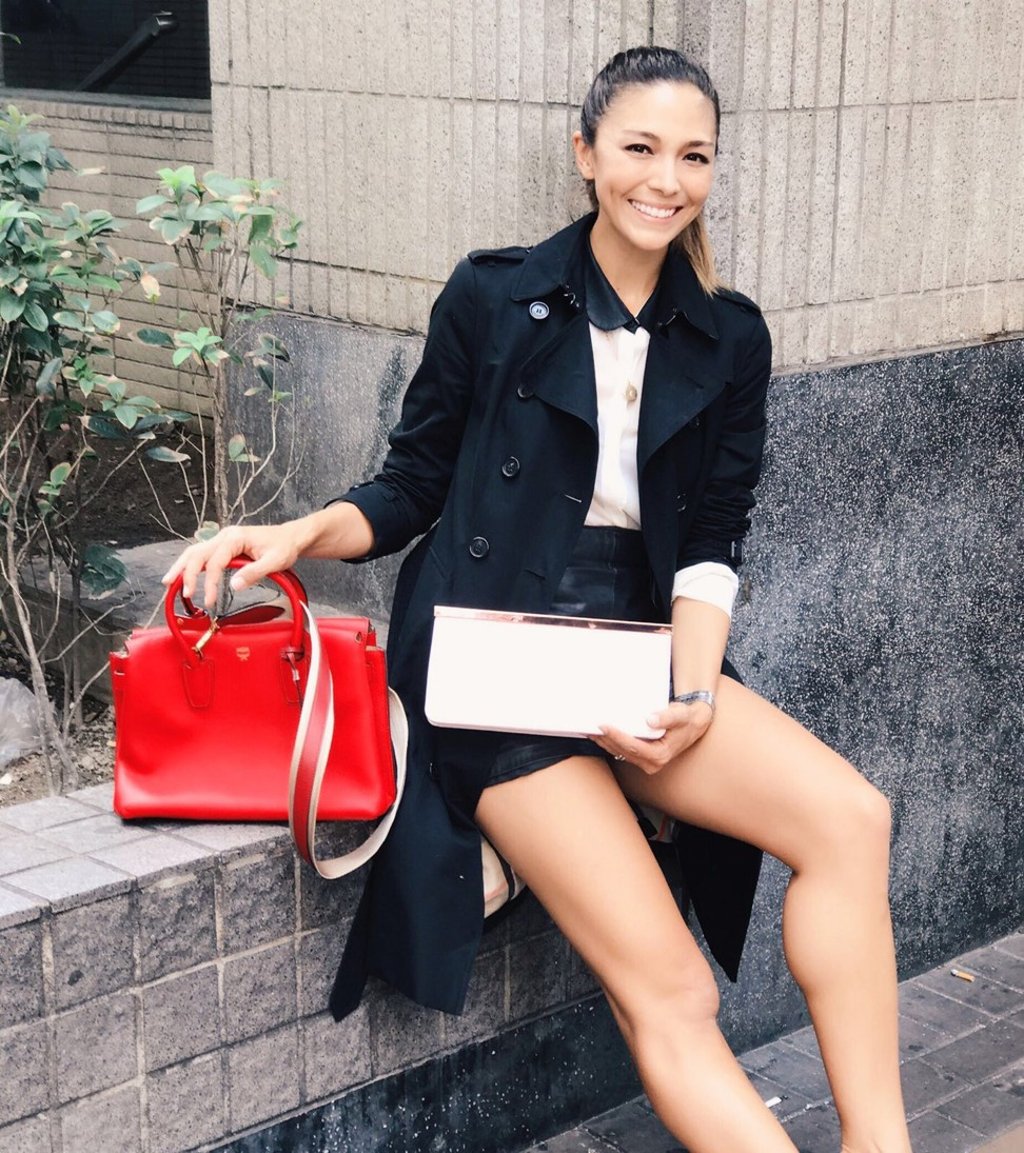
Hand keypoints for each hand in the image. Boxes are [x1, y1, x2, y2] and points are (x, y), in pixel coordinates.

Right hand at [161, 522, 307, 609]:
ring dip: (181, 566)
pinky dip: (190, 564)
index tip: (210, 601)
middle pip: (197, 553)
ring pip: (195, 551)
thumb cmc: (284, 547)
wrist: (291, 538)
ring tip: (169, 582)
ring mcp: (223, 539)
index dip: (210, 582)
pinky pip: (203, 554)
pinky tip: (183, 575)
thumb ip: (255, 572)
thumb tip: (234, 585)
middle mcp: (225, 536)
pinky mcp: (224, 545)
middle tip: (185, 593)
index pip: (216, 561)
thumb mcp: (275, 561)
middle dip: (187, 573)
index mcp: (236, 538)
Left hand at [595, 699, 713, 775]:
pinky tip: (599, 734)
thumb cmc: (687, 719)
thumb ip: (666, 717)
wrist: (693, 724)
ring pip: (620, 752)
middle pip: (623, 751)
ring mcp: (646, 762)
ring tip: (589, 730)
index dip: (617, 736)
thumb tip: (650, 720)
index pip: (633, 746)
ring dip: (604, 742)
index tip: (604, 725)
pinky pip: (622, 751)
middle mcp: (652, 763)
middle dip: (605, 739)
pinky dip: (610, 742)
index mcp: (660, 755)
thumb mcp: (680, 715)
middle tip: (590, 726)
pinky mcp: (641, 757)